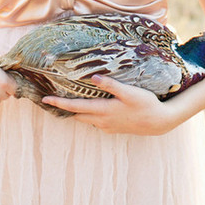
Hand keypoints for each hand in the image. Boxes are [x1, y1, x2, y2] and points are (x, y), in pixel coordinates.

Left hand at [42, 75, 174, 135]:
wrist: (159, 122)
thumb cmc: (145, 104)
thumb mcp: (129, 92)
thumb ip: (111, 84)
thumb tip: (93, 77)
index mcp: (103, 111)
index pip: (75, 107)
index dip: (59, 103)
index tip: (44, 100)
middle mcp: (102, 121)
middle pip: (77, 115)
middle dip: (63, 108)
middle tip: (51, 100)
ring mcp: (107, 126)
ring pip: (86, 119)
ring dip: (75, 111)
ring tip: (66, 102)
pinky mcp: (113, 128)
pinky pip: (95, 121)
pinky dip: (87, 114)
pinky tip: (89, 108)